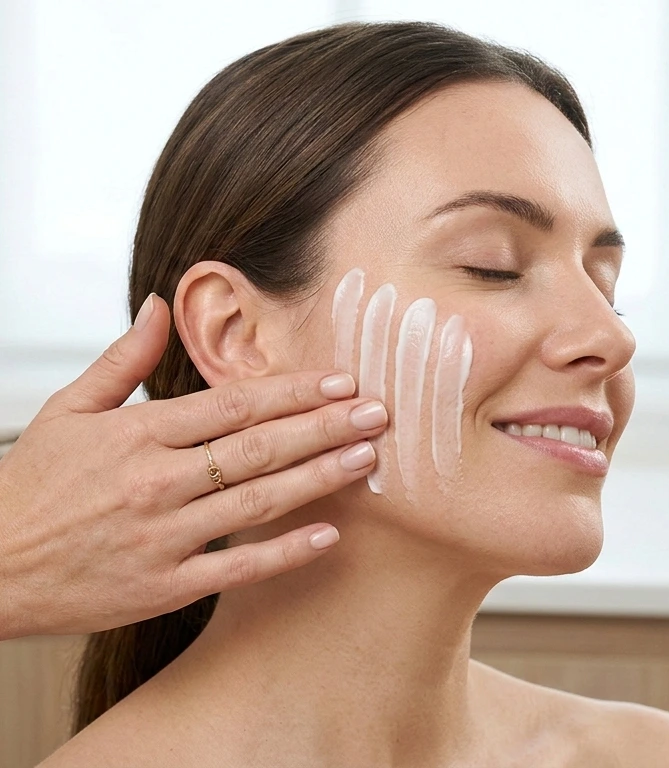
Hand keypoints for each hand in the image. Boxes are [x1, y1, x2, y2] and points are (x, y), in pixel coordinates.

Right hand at [0, 293, 385, 638]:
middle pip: (258, 448)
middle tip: (376, 413)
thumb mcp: (68, 410)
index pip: (233, 405)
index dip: (292, 391)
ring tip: (365, 457)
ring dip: (318, 478)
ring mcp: (162, 537)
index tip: (339, 381)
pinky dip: (283, 552)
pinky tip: (328, 535)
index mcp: (138, 434)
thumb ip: (121, 358)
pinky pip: (235, 567)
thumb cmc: (32, 486)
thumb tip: (157, 305)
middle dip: (323, 428)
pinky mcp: (162, 587)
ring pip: (256, 502)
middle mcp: (156, 482)